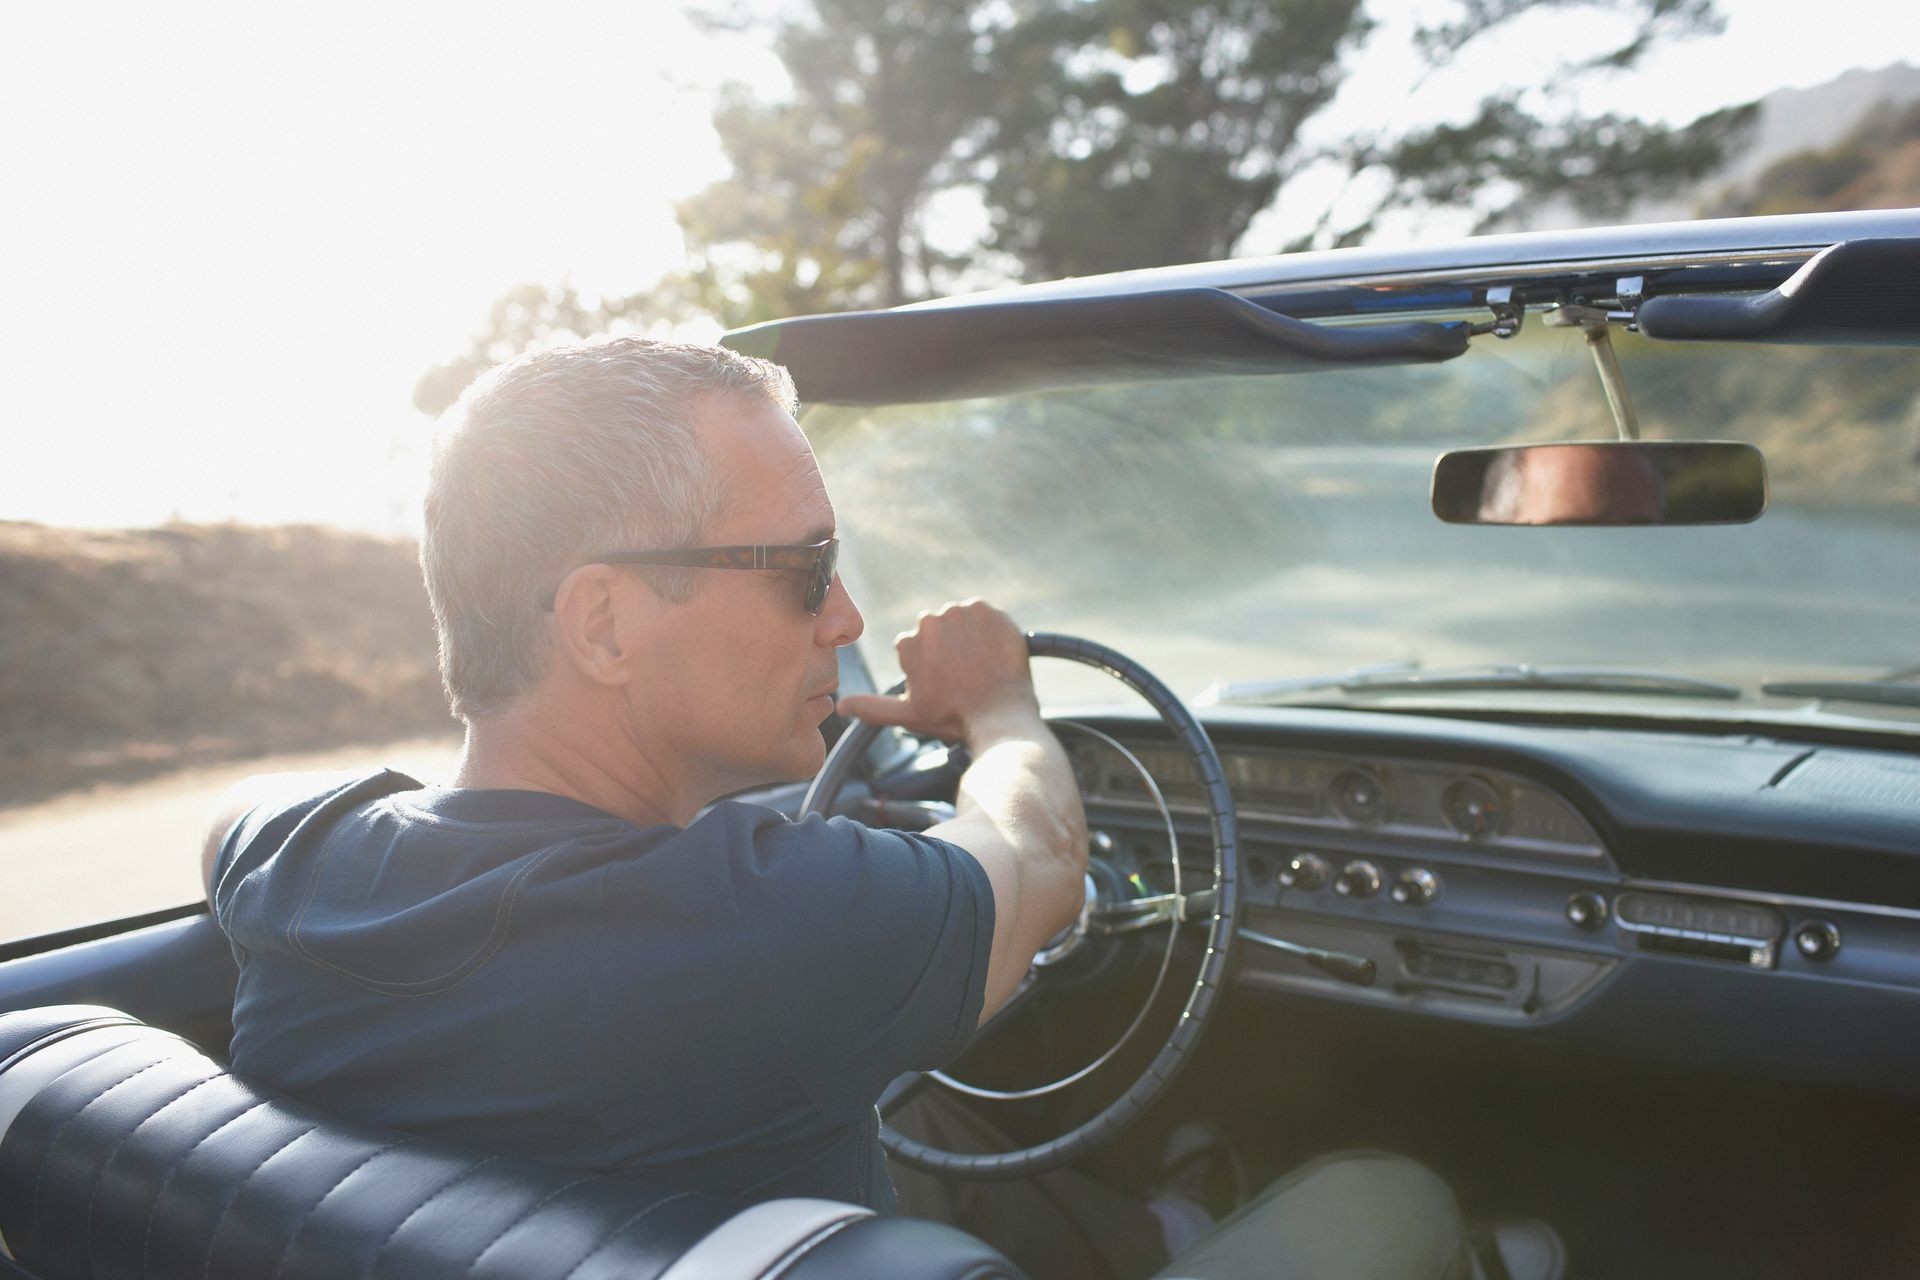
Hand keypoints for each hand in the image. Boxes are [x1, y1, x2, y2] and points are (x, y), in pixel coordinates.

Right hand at [835, 599, 1037, 745]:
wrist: (998, 715)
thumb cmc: (952, 717)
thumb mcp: (908, 714)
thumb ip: (872, 707)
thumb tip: (840, 705)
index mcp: (908, 643)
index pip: (921, 646)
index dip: (936, 666)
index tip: (950, 683)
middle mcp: (929, 621)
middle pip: (942, 630)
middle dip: (952, 648)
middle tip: (967, 676)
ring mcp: (960, 613)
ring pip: (964, 622)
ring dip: (972, 639)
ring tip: (981, 668)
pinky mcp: (988, 610)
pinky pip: (988, 616)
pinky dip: (992, 632)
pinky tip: (995, 656)